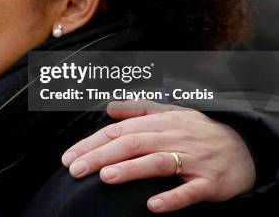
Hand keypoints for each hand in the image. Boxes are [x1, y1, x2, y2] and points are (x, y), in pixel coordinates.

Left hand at [61, 100, 254, 212]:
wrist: (245, 147)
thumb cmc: (199, 132)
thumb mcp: (171, 114)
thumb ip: (139, 110)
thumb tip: (108, 108)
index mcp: (160, 122)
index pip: (119, 131)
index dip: (92, 143)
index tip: (69, 157)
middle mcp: (173, 137)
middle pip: (132, 144)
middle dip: (100, 156)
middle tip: (75, 169)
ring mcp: (192, 159)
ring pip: (157, 163)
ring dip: (130, 170)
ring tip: (104, 177)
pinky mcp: (210, 182)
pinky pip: (190, 191)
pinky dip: (171, 197)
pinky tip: (152, 205)